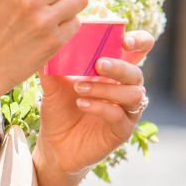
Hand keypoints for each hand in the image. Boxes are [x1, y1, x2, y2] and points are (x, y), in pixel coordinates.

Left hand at [35, 30, 155, 176]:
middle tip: (98, 64)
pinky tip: (82, 104)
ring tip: (79, 88)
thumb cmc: (59, 110)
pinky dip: (101, 107)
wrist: (54, 145)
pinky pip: (119, 116)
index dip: (139, 41)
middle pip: (136, 72)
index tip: (124, 40)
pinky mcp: (122, 130)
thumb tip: (45, 42)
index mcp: (113, 72)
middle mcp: (124, 89)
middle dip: (119, 66)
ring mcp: (126, 111)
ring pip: (133, 94)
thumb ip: (52, 64)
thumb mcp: (52, 85)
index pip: (139, 50)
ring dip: (106, 88)